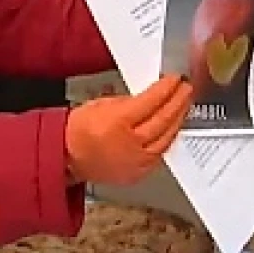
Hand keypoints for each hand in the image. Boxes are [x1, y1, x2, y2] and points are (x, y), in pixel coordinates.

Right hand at [62, 75, 193, 185]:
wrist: (67, 157)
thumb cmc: (79, 130)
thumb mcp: (102, 103)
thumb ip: (130, 100)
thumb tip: (153, 96)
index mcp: (118, 122)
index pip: (152, 101)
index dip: (168, 88)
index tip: (176, 79)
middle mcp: (130, 143)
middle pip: (164, 119)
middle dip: (179, 101)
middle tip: (186, 89)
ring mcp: (135, 161)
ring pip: (167, 138)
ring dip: (178, 120)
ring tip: (184, 107)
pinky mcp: (138, 173)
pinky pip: (160, 154)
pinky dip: (168, 139)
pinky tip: (173, 128)